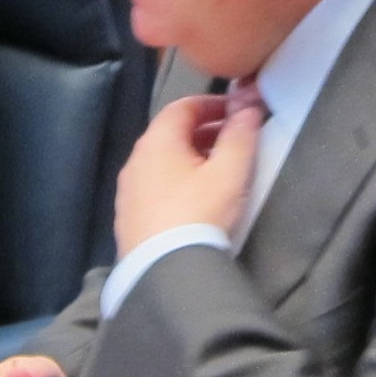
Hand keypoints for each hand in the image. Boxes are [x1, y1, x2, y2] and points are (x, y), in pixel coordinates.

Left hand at [112, 88, 264, 254]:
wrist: (165, 272)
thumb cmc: (200, 213)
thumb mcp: (230, 172)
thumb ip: (241, 135)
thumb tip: (248, 105)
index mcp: (156, 142)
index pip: (182, 107)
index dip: (212, 104)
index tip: (237, 112)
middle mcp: (135, 161)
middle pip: (170, 134)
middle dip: (203, 132)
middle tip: (232, 142)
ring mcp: (127, 192)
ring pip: (161, 163)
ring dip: (189, 159)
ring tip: (216, 173)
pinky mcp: (127, 219)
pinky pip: (153, 188)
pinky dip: (174, 183)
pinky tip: (193, 202)